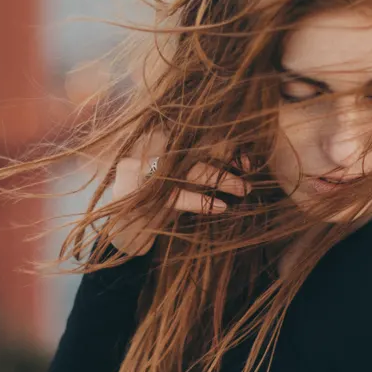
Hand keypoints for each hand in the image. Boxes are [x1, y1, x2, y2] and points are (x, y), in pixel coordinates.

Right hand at [105, 131, 252, 256]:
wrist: (122, 234)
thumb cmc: (156, 205)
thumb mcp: (177, 182)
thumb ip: (199, 169)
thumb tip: (243, 163)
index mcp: (154, 143)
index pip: (195, 138)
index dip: (223, 145)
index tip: (246, 159)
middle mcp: (145, 153)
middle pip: (193, 150)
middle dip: (225, 161)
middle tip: (249, 174)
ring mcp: (139, 174)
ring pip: (187, 170)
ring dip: (219, 179)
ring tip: (242, 189)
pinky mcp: (137, 197)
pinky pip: (174, 196)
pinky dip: (200, 201)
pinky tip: (220, 207)